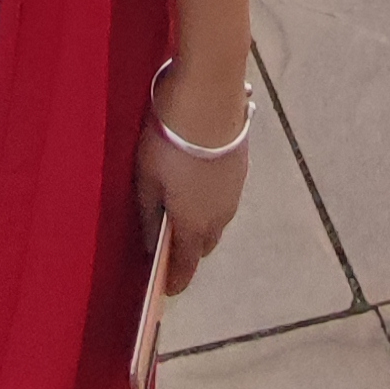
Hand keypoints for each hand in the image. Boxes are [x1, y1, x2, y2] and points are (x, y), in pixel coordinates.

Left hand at [133, 73, 249, 295]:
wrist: (209, 98)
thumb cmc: (170, 142)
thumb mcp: (147, 179)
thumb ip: (149, 215)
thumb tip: (152, 243)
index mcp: (193, 225)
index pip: (185, 265)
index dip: (176, 280)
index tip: (168, 290)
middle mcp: (219, 216)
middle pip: (204, 245)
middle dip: (189, 251)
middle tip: (170, 245)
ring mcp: (234, 192)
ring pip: (217, 221)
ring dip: (201, 224)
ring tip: (182, 212)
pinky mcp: (242, 168)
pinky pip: (224, 197)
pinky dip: (211, 200)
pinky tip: (198, 182)